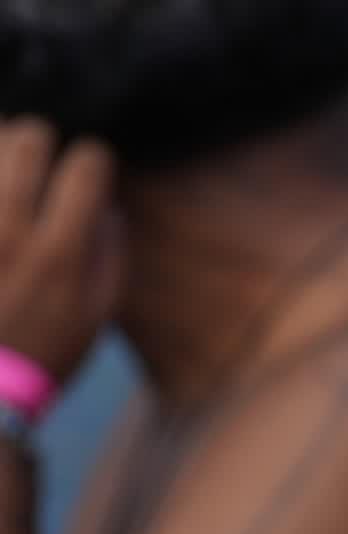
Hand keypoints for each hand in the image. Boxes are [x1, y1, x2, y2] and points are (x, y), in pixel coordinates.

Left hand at [0, 117, 124, 384]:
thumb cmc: (41, 353)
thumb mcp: (95, 318)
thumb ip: (109, 258)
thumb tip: (109, 209)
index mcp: (58, 250)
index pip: (86, 166)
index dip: (93, 159)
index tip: (90, 170)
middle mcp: (9, 227)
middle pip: (28, 139)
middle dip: (40, 140)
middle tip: (40, 160)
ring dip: (1, 148)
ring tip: (7, 169)